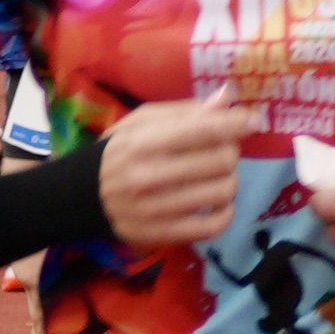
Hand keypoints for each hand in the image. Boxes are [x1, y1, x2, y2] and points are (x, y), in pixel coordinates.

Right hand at [92, 96, 251, 249]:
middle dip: (230, 150)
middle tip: (221, 150)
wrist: (81, 196)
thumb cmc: (118, 151)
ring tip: (216, 176)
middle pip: (222, 160)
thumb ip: (186, 111)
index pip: (204, 130)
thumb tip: (229, 98)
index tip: (252, 121)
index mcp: (144, 142)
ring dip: (229, 180)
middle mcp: (149, 176)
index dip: (237, 123)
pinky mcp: (162, 235)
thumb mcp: (142, 121)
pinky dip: (226, 212)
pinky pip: (214, 226)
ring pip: (224, 191)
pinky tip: (218, 203)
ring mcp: (156, 210)